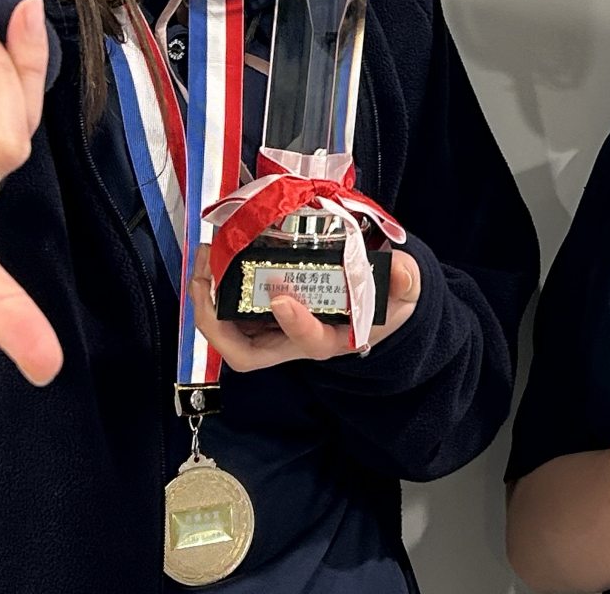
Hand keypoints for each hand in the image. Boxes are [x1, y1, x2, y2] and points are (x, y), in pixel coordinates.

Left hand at [189, 249, 422, 371]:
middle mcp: (297, 339)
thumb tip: (401, 269)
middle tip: (207, 277)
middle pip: (248, 351)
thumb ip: (406, 281)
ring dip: (208, 302)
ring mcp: (277, 328)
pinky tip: (214, 257)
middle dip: (219, 320)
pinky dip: (216, 287)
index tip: (282, 298)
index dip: (295, 324)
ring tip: (203, 261)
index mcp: (334, 338)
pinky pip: (232, 309)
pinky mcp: (267, 311)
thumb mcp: (406, 293)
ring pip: (231, 332)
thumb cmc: (387, 303)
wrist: (378, 305)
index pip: (310, 342)